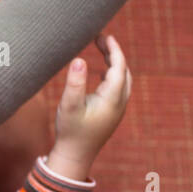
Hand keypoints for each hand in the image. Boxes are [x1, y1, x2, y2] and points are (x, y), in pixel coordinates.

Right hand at [51, 34, 131, 169]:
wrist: (76, 155)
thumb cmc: (70, 130)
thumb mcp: (68, 105)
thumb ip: (75, 82)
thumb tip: (80, 59)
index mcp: (112, 98)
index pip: (119, 67)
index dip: (114, 49)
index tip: (105, 35)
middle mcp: (119, 102)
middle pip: (124, 71)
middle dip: (114, 53)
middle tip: (99, 39)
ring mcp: (118, 108)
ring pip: (122, 79)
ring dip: (114, 63)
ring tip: (100, 50)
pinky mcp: (112, 112)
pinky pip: (118, 88)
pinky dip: (112, 74)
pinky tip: (100, 72)